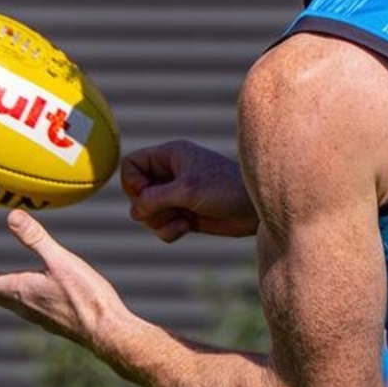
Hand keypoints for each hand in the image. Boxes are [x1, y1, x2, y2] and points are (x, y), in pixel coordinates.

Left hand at [0, 210, 128, 350]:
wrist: (106, 331)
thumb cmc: (84, 296)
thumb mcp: (60, 260)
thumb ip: (36, 238)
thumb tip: (12, 215)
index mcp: (21, 290)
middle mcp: (25, 306)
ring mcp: (40, 316)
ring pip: (11, 302)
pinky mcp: (55, 321)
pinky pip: (28, 307)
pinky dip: (20, 297)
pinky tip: (34, 295)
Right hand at [120, 140, 258, 241]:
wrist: (256, 211)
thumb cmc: (226, 189)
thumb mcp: (187, 190)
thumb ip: (155, 198)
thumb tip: (134, 211)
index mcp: (170, 155)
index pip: (131, 164)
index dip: (132, 182)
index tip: (146, 194)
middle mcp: (170, 174)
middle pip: (135, 192)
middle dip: (146, 207)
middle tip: (166, 209)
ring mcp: (176, 196)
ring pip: (146, 213)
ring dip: (159, 221)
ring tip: (181, 219)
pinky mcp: (184, 215)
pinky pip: (160, 227)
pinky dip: (168, 231)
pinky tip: (187, 227)